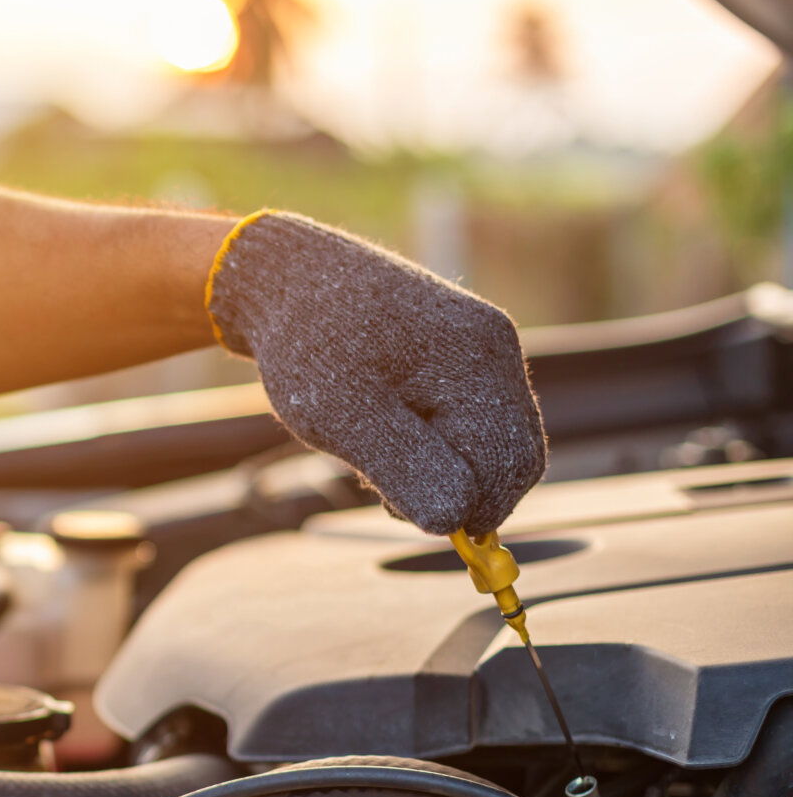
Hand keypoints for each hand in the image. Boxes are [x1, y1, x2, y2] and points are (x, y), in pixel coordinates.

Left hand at [206, 211, 544, 535]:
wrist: (286, 277)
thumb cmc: (306, 345)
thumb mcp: (340, 415)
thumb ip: (403, 467)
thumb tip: (456, 519)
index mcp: (478, 360)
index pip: (506, 466)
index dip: (461, 507)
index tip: (391, 505)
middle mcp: (496, 350)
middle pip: (511, 459)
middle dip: (456, 490)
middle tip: (382, 488)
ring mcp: (485, 352)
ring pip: (492, 446)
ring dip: (442, 471)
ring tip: (374, 453)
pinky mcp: (466, 358)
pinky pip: (473, 424)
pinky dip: (435, 446)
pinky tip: (385, 436)